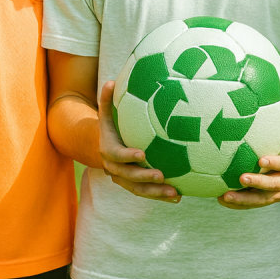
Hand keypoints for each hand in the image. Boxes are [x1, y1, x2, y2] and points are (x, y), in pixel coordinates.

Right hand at [98, 81, 180, 202]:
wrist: (101, 148)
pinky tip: (178, 197)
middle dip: (145, 178)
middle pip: (129, 177)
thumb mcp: (105, 113)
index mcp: (108, 150)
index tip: (143, 154)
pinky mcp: (133, 186)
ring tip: (175, 193)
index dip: (128, 156)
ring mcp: (124, 180)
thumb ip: (106, 99)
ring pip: (138, 190)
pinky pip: (146, 193)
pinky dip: (160, 196)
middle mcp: (114, 169)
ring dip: (156, 193)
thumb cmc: (110, 126)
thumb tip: (110, 81)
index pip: (117, 155)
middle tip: (162, 175)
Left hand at [218, 101, 279, 208]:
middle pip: (274, 186)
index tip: (260, 160)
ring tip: (226, 196)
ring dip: (244, 200)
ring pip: (262, 199)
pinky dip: (238, 204)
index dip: (275, 163)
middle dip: (258, 183)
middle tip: (241, 178)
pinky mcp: (266, 198)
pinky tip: (222, 199)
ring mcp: (277, 192)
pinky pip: (253, 203)